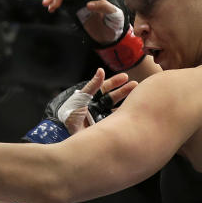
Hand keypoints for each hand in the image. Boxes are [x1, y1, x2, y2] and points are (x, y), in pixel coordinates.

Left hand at [23, 69, 137, 142]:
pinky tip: (131, 113)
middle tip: (135, 85)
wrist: (65, 132)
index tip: (125, 77)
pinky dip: (122, 117)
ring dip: (126, 103)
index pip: (104, 88)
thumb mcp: (81, 97)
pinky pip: (115, 121)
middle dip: (124, 91)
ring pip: (115, 108)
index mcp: (90, 98)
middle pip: (112, 97)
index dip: (115, 82)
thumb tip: (101, 70)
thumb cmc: (70, 112)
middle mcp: (96, 107)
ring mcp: (100, 117)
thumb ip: (92, 85)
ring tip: (136, 98)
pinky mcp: (103, 128)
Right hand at [43, 0, 144, 71]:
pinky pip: (62, 1)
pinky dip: (55, 3)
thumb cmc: (116, 19)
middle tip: (56, 0)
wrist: (112, 32)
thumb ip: (104, 6)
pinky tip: (50, 8)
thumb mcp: (115, 13)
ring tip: (47, 4)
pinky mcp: (74, 6)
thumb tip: (89, 4)